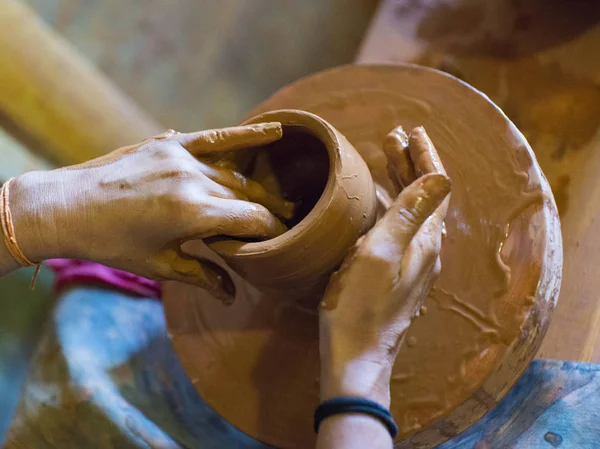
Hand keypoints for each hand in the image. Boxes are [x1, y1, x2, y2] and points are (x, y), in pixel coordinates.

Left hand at [9, 123, 293, 301]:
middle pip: (248, 196)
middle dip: (270, 212)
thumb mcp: (159, 265)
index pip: (252, 219)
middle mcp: (192, 180)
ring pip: (236, 172)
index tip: (284, 239)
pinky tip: (275, 132)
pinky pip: (217, 137)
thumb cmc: (112, 244)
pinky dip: (246, 135)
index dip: (273, 230)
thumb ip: (203, 275)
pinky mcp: (171, 144)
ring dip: (260, 186)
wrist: (66, 207)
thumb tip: (234, 296)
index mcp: (192, 214)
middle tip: (289, 222)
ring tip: (282, 197)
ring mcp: (181, 157)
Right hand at [319, 126, 450, 405]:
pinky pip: (402, 225)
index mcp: (425, 240)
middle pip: (424, 195)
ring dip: (402, 181)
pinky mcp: (397, 272)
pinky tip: (381, 202)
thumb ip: (409, 214)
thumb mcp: (381, 253)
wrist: (357, 354)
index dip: (424, 156)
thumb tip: (441, 176)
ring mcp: (412, 262)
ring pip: (412, 210)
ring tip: (387, 157)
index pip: (433, 186)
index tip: (411, 130)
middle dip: (411, 163)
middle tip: (393, 136)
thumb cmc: (362, 303)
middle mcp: (425, 249)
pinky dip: (393, 203)